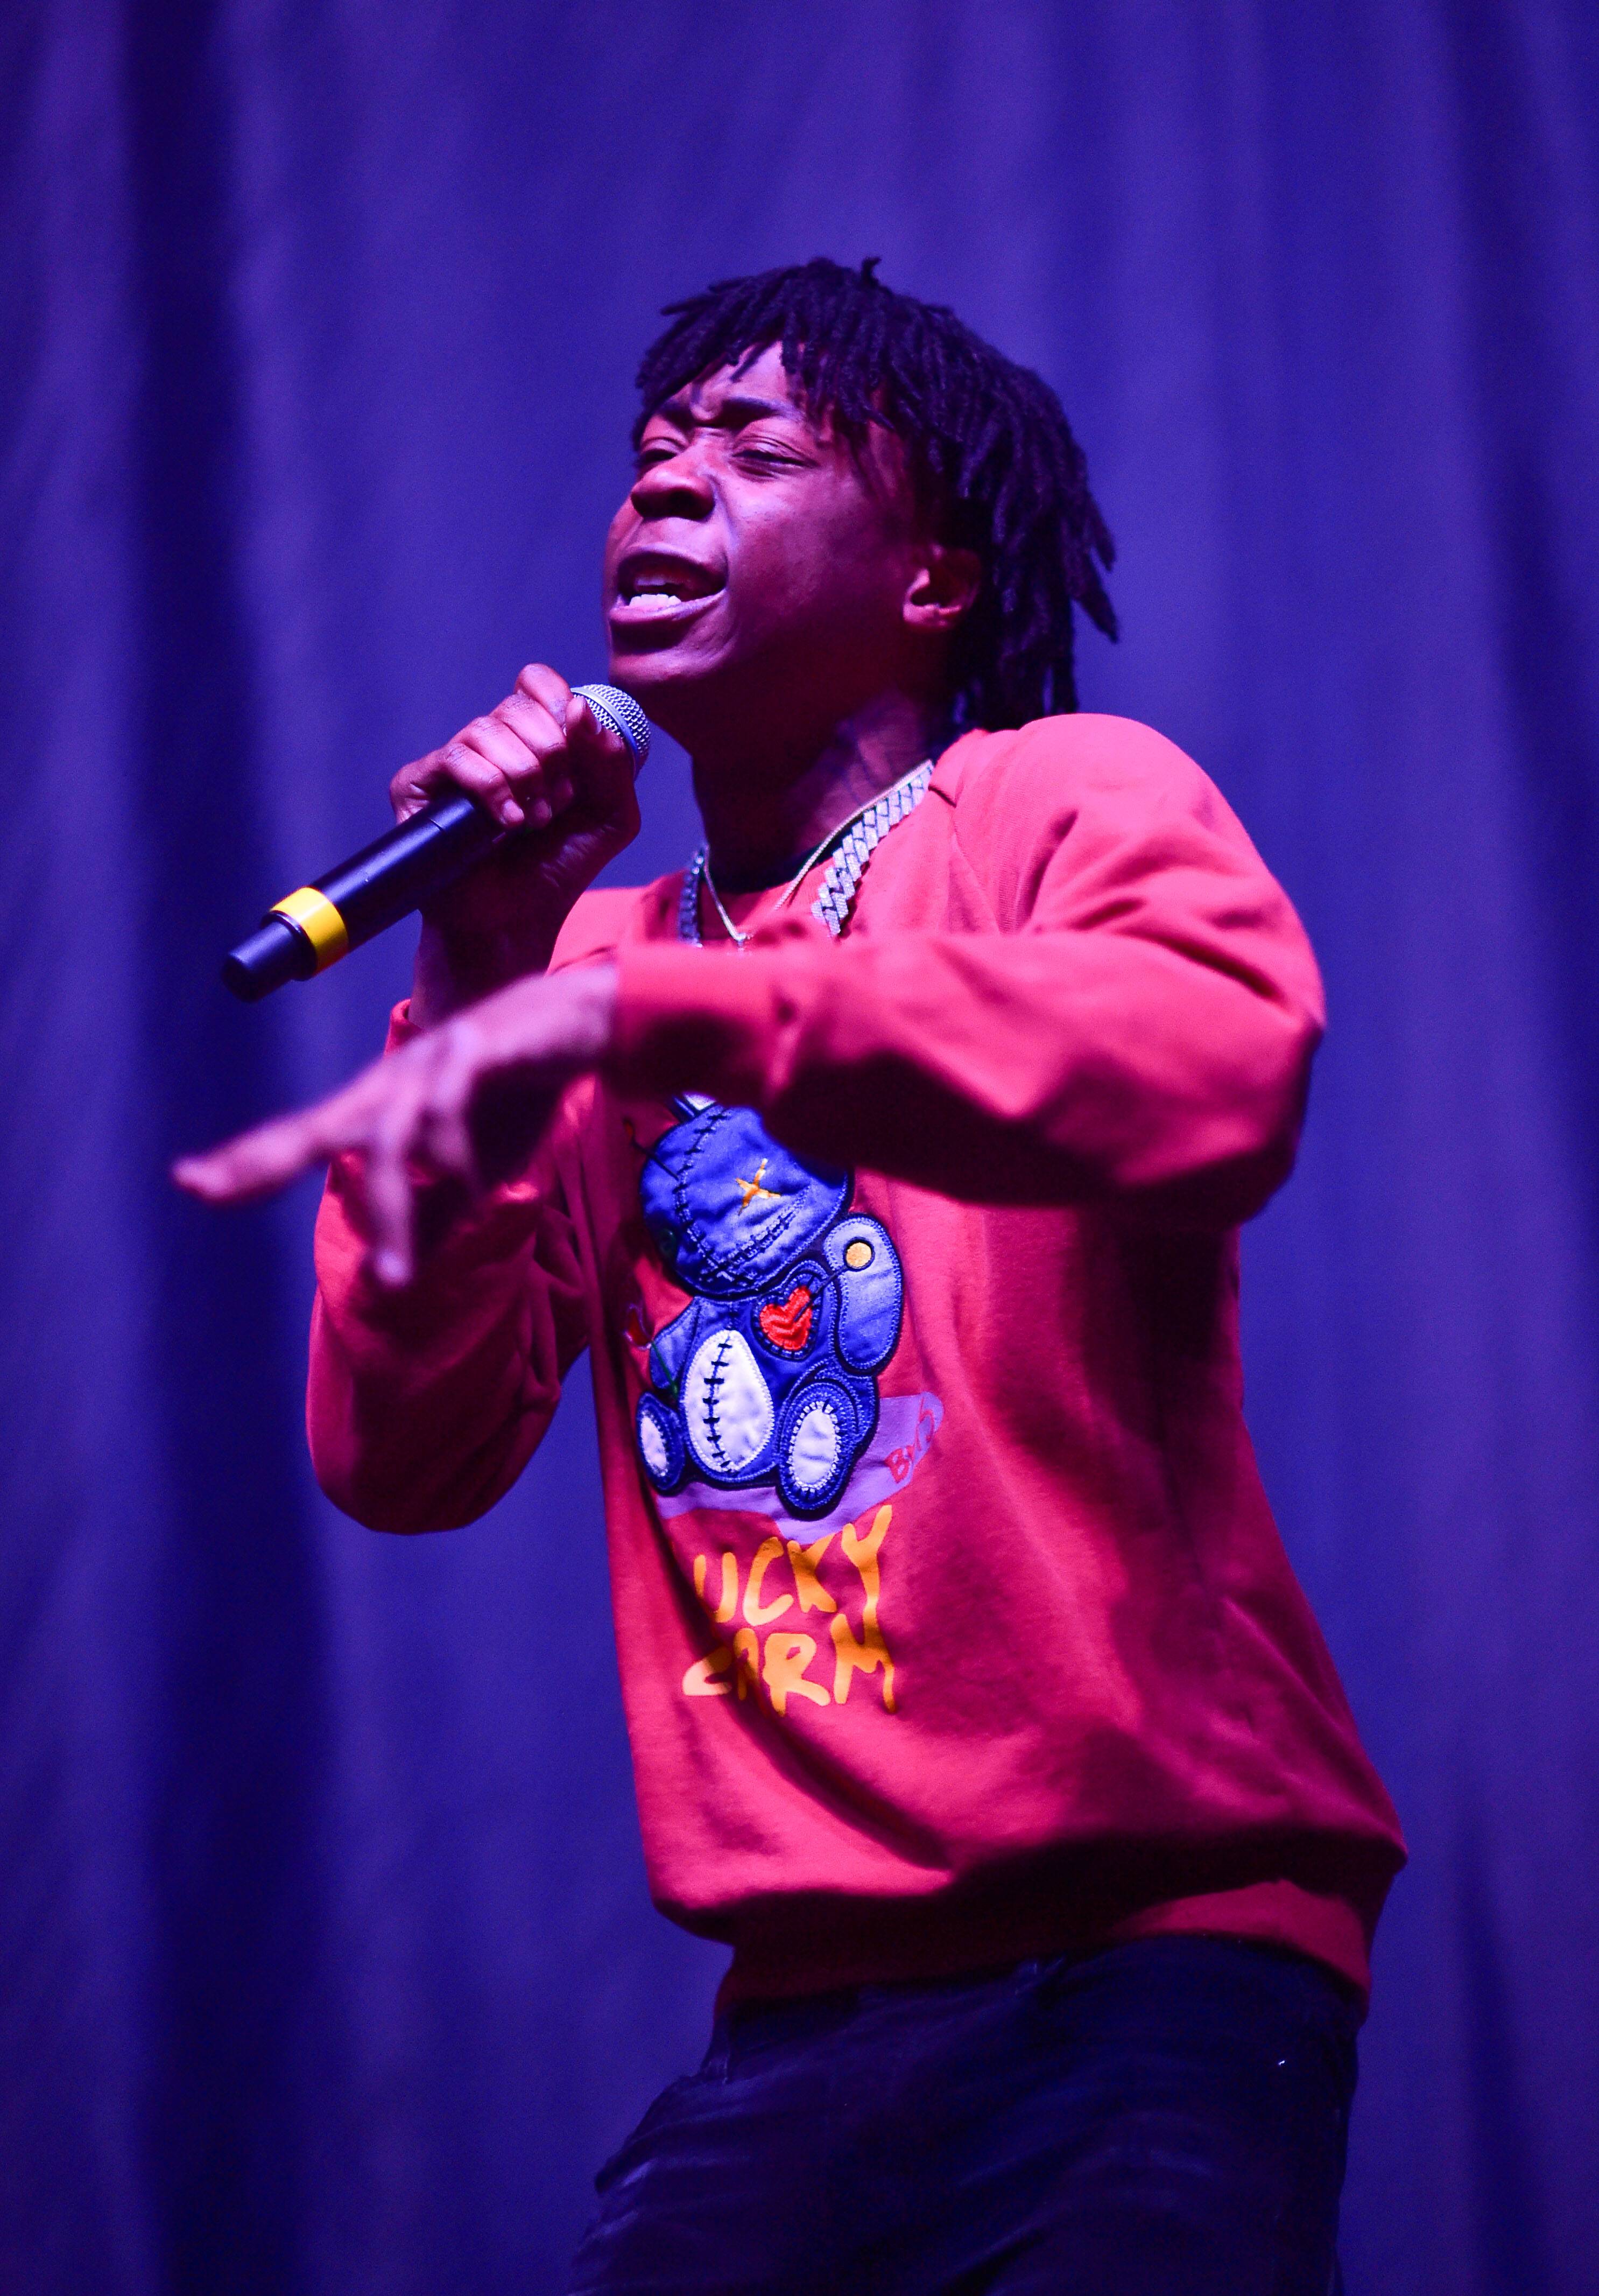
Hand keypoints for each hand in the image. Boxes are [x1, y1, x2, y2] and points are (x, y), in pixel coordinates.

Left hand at [174, 962, 617, 1284]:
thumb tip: (383, 1283)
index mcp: (381, 1108)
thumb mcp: (471, 1176)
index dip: (247, 1160)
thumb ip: (427, 1221)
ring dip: (392, 1214)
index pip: (301, 1137)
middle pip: (315, 1125)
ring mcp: (431, 1064)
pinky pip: (450, 1105)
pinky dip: (451, 1151)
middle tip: (203, 1188)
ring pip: (390, 1139)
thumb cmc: (513, 1097)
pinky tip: (463, 1187)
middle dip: (261, 1158)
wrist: (575, 1025)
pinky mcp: (478, 1050)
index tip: (190, 1182)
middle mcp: (392, 1083)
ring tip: (396, 1276)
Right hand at [396, 665, 639, 1022]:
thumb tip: (577, 708)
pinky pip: (456, 757)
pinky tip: (506, 824)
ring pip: (487, 729)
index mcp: (530, 739)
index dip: (559, 707)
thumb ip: (611, 760)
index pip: (537, 683)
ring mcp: (450, 763)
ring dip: (523, 778)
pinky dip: (491, 788)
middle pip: (517, 705)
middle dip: (550, 756)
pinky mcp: (417, 785)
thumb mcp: (611, 814)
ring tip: (533, 823)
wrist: (516, 921)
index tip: (574, 754)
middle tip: (556, 806)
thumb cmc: (559, 869)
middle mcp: (488, 744)